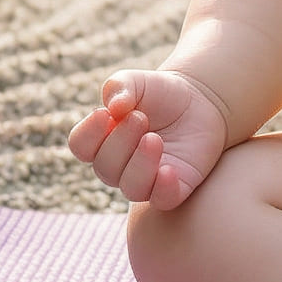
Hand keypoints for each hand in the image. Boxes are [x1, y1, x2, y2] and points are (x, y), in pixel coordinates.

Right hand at [68, 68, 230, 209]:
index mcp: (103, 140)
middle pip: (105, 167)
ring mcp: (146, 180)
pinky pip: (163, 199)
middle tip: (140, 117)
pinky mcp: (173, 187)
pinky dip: (163, 189)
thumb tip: (114, 107)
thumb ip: (120, 86)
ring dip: (140, 164)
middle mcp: (119, 166)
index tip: (105, 114)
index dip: (89, 133)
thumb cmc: (160, 93)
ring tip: (154, 139)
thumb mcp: (138, 82)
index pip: (81, 146)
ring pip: (131, 187)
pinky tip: (168, 170)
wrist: (199, 102)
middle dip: (121, 141)